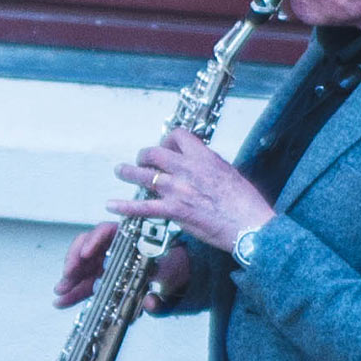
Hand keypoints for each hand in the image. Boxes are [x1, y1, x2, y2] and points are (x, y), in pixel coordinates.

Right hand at [54, 221, 191, 309]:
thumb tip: (150, 302)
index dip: (94, 240)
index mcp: (128, 240)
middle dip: (74, 263)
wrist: (168, 276)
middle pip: (86, 248)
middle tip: (66, 278)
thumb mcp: (167, 281)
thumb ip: (160, 295)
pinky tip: (62, 301)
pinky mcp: (97, 274)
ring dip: (69, 279)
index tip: (86, 254)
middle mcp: (112, 247)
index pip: (106, 231)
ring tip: (60, 293)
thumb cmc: (167, 270)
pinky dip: (72, 291)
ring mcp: (103, 260)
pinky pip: (82, 281)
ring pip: (80, 265)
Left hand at [108, 128, 274, 252]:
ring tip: (119, 171)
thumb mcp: (229, 174)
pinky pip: (142, 206)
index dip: (168, 139)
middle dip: (144, 155)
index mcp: (204, 157)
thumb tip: (200, 165)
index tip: (167, 147)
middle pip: (154, 152)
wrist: (250, 225)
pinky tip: (111, 205)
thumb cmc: (245, 203)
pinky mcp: (174, 211)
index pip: (178, 135)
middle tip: (142, 160)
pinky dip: (124, 206)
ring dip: (127, 172)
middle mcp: (187, 169)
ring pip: (143, 175)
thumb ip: (209, 167)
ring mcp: (178, 189)